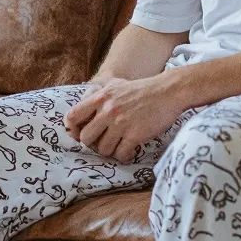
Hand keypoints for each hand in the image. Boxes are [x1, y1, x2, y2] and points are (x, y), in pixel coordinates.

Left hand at [65, 74, 184, 161]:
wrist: (168, 91)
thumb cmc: (141, 89)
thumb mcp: (115, 85)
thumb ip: (97, 95)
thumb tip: (82, 109)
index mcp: (100, 97)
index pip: (73, 116)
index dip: (73, 129)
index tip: (79, 134)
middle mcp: (108, 110)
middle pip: (86, 138)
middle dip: (93, 144)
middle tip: (103, 141)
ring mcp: (121, 123)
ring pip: (103, 149)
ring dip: (110, 150)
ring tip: (119, 145)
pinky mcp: (135, 134)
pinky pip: (120, 154)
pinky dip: (124, 155)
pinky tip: (129, 149)